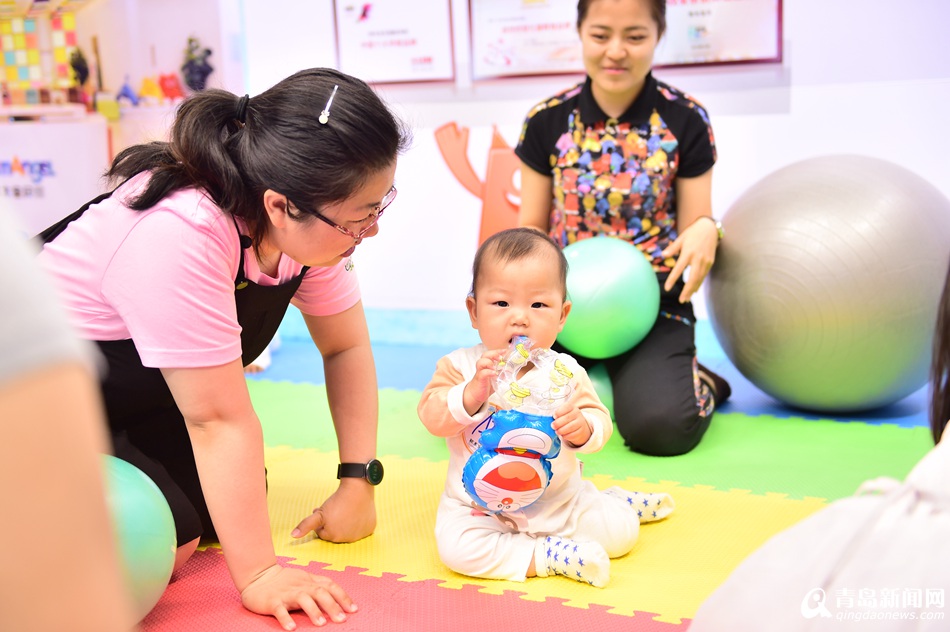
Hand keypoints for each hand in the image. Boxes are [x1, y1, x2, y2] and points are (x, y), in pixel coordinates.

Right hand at [240, 564, 356, 630]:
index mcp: (310, 581)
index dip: (343, 597)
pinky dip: (286, 618)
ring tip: (321, 624)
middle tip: (341, 619)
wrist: (258, 576)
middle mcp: (301, 586)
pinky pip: (279, 609)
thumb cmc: (284, 581)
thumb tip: (339, 598)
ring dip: (313, 611)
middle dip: (332, 606)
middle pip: (320, 592)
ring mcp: (287, 593)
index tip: (354, 609)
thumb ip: (320, 586)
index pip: (330, 586)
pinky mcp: (272, 601)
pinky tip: (292, 628)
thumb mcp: (304, 579)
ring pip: (302, 599)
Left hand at [291, 480, 375, 542]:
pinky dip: (359, 523)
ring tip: (346, 511)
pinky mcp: (370, 529)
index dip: (323, 522)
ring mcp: (360, 535)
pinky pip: (362, 529)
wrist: (357, 489)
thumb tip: (293, 536)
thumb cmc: (337, 501)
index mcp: (333, 537)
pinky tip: (357, 513)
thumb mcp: (319, 513)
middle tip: (335, 511)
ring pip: (349, 532)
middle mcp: (347, 540)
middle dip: (333, 524)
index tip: (326, 512)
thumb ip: (306, 525)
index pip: (323, 533)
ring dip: (346, 524)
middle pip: (336, 534)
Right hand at [463, 348, 505, 414]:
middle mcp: (483, 366)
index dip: (497, 351)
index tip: (505, 351)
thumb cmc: (486, 385)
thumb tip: (510, 370)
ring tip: (495, 367)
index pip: (491, 354)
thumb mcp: (496, 378)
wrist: (475, 394)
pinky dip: (488, 372)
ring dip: (489, 362)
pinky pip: (482, 373)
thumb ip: (502, 374)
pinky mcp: (479, 379)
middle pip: (485, 355)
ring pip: (481, 362)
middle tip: (500, 357)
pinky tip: (494, 374)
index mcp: (487, 364)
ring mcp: (480, 372)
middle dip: (493, 354)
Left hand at [551, 400, 591, 446]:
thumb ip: (556, 415)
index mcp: (571, 407)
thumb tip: (547, 419)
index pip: (566, 407)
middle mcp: (577, 413)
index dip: (559, 412)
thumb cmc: (566, 418)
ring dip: (562, 430)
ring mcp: (580, 422)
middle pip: (568, 418)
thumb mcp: (562, 414)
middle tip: (552, 426)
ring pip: (571, 427)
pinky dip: (567, 436)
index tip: (554, 416)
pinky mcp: (581, 431)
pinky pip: (574, 434)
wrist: (578, 426)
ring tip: (557, 431)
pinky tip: (562, 435)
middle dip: (558, 423)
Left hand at [661, 217, 719, 302]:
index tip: (667, 288)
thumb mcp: (681, 238)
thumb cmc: (692, 233)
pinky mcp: (710, 262)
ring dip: (693, 290)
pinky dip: (698, 284)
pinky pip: (704, 276)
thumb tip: (663, 255)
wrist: (709, 228)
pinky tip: (694, 291)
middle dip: (687, 290)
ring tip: (686, 299)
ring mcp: (706, 261)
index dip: (673, 279)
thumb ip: (672, 248)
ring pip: (699, 279)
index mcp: (688, 252)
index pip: (679, 268)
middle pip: (693, 278)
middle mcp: (698, 258)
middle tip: (681, 300)